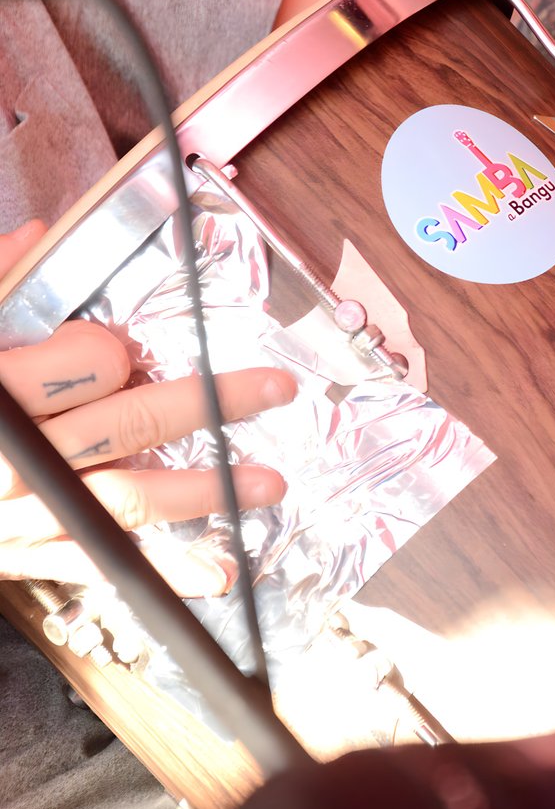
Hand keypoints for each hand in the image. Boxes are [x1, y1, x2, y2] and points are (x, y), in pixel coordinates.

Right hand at [0, 222, 296, 596]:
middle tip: (275, 391)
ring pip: (129, 499)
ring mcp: (24, 515)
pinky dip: (164, 573)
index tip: (118, 350)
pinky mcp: (26, 557)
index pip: (88, 365)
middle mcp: (17, 459)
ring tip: (269, 484)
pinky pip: (102, 567)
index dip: (113, 352)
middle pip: (128, 424)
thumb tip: (34, 234)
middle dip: (211, 405)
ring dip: (206, 491)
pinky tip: (217, 572)